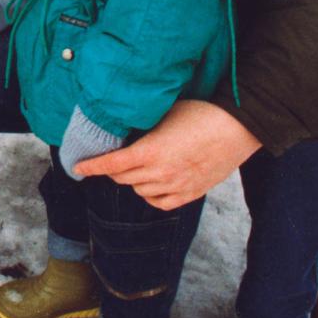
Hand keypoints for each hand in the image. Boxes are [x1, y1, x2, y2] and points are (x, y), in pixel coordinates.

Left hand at [72, 100, 261, 209]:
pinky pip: (161, 203)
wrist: (239, 127)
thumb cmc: (202, 113)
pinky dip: (151, 195)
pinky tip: (151, 185)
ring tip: (136, 167)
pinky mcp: (191, 193)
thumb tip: (126, 130)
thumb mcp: (165, 113)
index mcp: (150, 151)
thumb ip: (143, 127)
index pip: (111, 164)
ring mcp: (176, 186)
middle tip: (113, 160)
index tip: (78, 167)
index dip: (91, 166)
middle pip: (122, 179)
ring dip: (132, 181)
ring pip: (140, 191)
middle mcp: (160, 173)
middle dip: (111, 170)